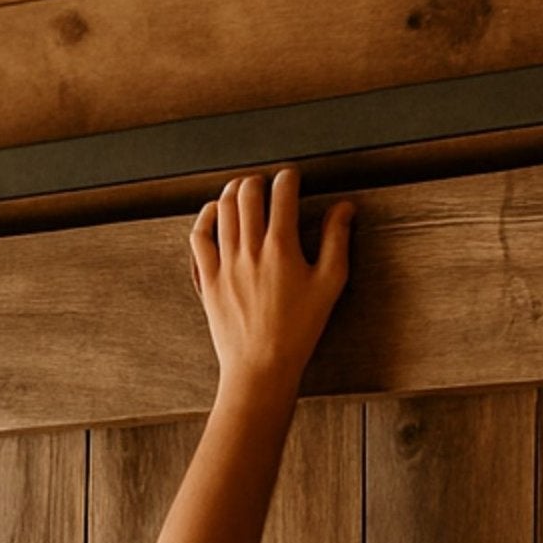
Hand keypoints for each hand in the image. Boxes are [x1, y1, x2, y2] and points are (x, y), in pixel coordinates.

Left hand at [190, 168, 354, 407]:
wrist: (261, 366)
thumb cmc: (298, 330)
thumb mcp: (330, 284)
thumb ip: (337, 240)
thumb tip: (344, 208)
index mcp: (281, 248)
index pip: (282, 193)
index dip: (288, 177)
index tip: (292, 177)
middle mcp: (249, 250)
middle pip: (247, 193)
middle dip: (258, 180)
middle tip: (266, 183)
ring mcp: (224, 263)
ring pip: (222, 208)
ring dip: (233, 191)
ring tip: (242, 188)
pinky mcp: (207, 278)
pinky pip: (198, 236)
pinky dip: (206, 216)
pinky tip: (215, 212)